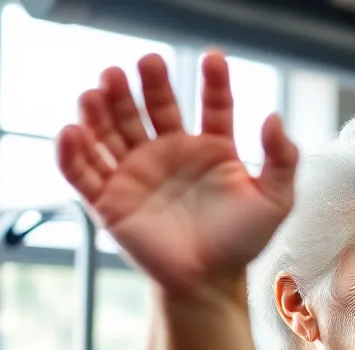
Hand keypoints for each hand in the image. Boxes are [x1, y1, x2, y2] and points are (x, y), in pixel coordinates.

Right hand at [56, 52, 299, 294]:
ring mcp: (137, 172)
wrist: (209, 284)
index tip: (214, 59)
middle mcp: (170, 151)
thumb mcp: (274, 200)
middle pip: (153, 106)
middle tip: (146, 64)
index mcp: (211, 148)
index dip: (213, 82)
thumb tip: (273, 117)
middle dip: (147, 84)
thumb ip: (282, 159)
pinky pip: (83, 172)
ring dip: (103, 107)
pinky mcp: (110, 200)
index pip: (212, 105)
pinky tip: (72, 131)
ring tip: (100, 87)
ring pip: (113, 130)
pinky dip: (72, 152)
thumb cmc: (242, 243)